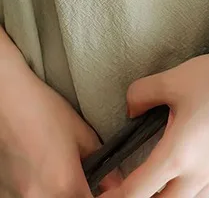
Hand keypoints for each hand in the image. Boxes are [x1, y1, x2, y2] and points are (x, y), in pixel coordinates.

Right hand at [0, 45, 122, 196]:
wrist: (7, 103)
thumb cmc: (43, 112)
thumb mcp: (81, 132)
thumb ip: (101, 160)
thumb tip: (114, 180)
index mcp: (63, 184)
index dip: (100, 194)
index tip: (102, 186)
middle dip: (80, 193)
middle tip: (84, 179)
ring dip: (59, 194)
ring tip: (60, 174)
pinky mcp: (3, 194)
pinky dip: (39, 193)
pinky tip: (41, 175)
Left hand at [105, 8, 208, 197]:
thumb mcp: (178, 77)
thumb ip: (143, 93)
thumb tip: (130, 107)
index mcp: (176, 156)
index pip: (132, 195)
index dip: (111, 196)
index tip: (102, 188)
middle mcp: (197, 176)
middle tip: (127, 188)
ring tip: (161, 186)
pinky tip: (194, 188)